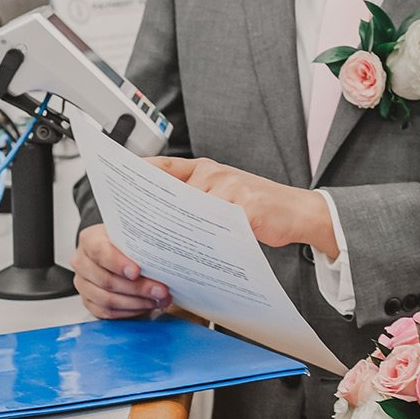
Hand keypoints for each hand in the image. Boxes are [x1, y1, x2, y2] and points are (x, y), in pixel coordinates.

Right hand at [72, 224, 170, 317]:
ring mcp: (83, 283)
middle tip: (161, 290)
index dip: (118, 263)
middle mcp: (82, 262)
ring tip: (158, 300)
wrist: (117, 249)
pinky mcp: (88, 300)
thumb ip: (142, 242)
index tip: (137, 272)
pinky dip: (129, 311)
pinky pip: (107, 312)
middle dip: (138, 288)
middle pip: (106, 280)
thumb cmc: (126, 241)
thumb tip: (164, 256)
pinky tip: (147, 306)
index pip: (100, 252)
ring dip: (136, 303)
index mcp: (90, 240)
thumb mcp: (133, 233)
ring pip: (107, 299)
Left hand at [150, 157, 337, 255]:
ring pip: (191, 211)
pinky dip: (205, 239)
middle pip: (172, 192)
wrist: (299, 211)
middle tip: (137, 233)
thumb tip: (159, 221)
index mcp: (206, 168)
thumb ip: (196, 199)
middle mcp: (216, 172)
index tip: (119, 183)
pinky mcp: (247, 205)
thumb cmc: (259, 209)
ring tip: (164, 248)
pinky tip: (197, 252)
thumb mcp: (224, 195)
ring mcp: (232, 186)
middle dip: (155, 213)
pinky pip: (217, 224)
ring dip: (177, 231)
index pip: (164, 166)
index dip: (139, 173)